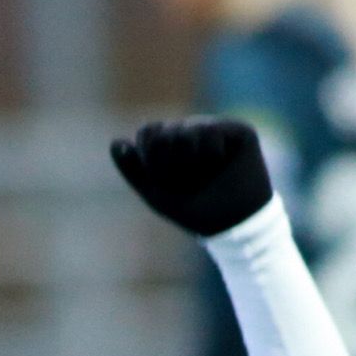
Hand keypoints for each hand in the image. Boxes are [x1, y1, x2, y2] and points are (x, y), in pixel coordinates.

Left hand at [109, 118, 273, 237]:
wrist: (237, 227)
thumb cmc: (198, 213)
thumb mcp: (159, 196)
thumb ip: (134, 170)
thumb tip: (115, 141)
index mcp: (175, 143)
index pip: (149, 132)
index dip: (150, 157)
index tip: (165, 181)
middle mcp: (195, 130)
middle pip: (164, 132)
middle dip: (168, 163)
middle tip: (187, 182)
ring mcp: (217, 128)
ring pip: (186, 130)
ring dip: (189, 161)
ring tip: (205, 176)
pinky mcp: (240, 131)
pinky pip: (210, 131)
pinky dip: (210, 154)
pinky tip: (221, 164)